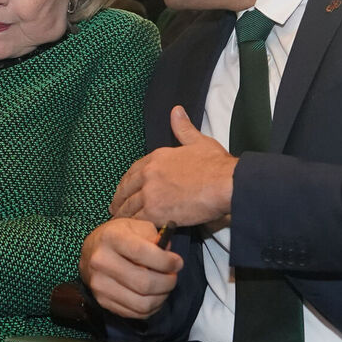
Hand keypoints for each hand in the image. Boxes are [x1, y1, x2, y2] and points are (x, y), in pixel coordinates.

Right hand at [80, 218, 181, 319]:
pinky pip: (135, 313)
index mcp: (111, 238)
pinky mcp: (102, 301)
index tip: (177, 262)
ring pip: (142, 303)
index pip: (142, 253)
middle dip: (167, 282)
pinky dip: (151, 308)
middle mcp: (101, 261)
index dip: (166, 261)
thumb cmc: (119, 237)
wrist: (91, 252)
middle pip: (144, 283)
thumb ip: (154, 237)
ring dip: (161, 298)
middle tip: (172, 276)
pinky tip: (153, 296)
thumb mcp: (136, 226)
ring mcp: (100, 284)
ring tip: (164, 287)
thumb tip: (168, 254)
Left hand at [110, 105, 237, 226]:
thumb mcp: (199, 142)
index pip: (133, 171)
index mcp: (157, 157)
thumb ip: (183, 128)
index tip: (123, 189)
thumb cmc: (217, 165)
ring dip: (123, 215)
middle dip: (119, 199)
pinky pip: (137, 220)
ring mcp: (150, 193)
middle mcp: (149, 174)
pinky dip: (133, 226)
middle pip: (126, 189)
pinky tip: (131, 230)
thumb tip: (176, 111)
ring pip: (128, 207)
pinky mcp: (155, 211)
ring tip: (119, 222)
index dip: (126, 182)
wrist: (226, 184)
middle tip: (115, 208)